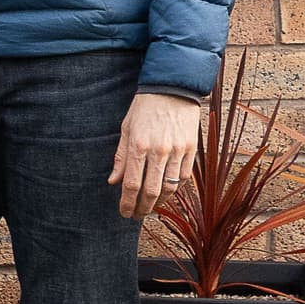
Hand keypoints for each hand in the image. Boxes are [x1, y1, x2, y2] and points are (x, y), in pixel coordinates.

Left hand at [112, 91, 203, 219]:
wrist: (172, 88)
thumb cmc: (145, 108)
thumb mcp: (126, 129)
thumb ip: (121, 157)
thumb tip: (113, 181)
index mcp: (139, 145)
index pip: (132, 184)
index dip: (127, 203)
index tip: (124, 212)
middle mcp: (159, 151)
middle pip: (152, 192)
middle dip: (142, 208)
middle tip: (136, 215)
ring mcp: (178, 151)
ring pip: (170, 189)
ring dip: (159, 202)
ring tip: (150, 206)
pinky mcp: (191, 149)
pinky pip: (184, 178)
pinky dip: (174, 189)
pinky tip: (166, 191)